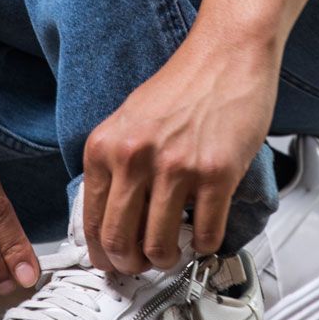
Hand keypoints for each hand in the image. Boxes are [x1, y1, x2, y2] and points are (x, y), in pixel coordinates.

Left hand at [82, 34, 279, 273]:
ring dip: (168, 260)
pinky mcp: (215, 173)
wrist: (226, 54)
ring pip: (160, 246)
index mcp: (105, 147)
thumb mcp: (128, 122)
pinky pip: (207, 232)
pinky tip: (206, 234)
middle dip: (132, 265)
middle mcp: (134, 158)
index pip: (91, 222)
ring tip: (175, 253)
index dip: (102, 254)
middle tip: (143, 266)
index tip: (112, 263)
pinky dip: (206, 244)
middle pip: (120, 242)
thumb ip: (115, 165)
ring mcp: (175, 168)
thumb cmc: (184, 85)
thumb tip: (111, 217)